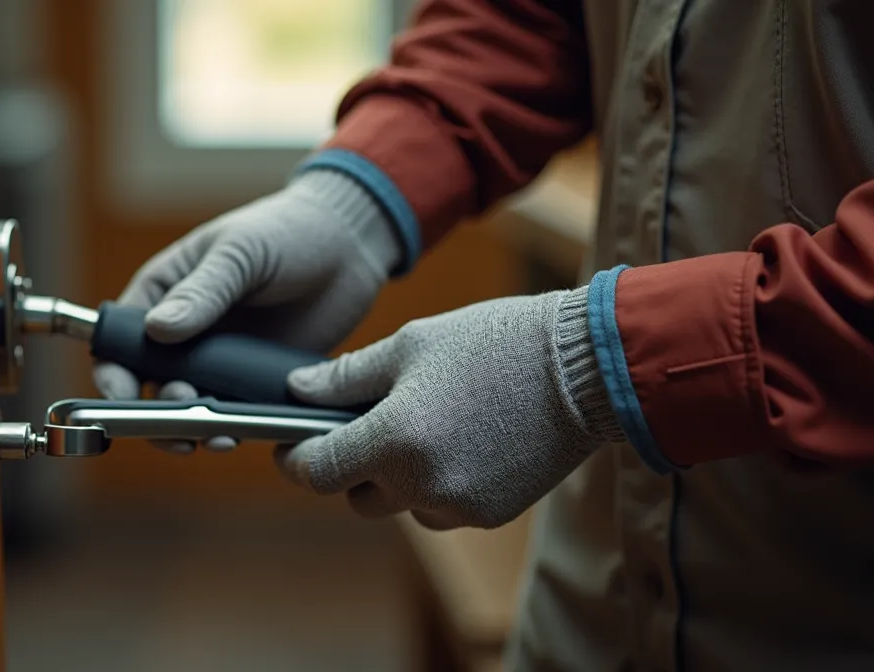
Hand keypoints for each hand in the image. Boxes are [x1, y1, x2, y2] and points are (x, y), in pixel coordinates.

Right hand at [93, 170, 401, 452]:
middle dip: (157, 411)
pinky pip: (233, 414)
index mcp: (165, 292)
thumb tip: (158, 330)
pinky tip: (240, 434)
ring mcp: (219, 360)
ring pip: (188, 408)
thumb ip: (202, 292)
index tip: (124, 393)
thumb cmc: (288, 229)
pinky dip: (231, 430)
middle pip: (147, 386)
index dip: (114, 372)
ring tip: (215, 435)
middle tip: (183, 420)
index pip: (119, 340)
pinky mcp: (253, 381)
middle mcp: (185, 332)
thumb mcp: (240, 253)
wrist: (350, 245)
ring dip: (192, 429)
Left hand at [274, 288, 624, 529]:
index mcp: (394, 439)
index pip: (316, 471)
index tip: (288, 444)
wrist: (586, 367)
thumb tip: (296, 391)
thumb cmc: (494, 343)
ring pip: (399, 506)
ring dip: (396, 478)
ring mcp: (458, 505)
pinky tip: (460, 440)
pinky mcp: (489, 514)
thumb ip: (346, 377)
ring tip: (424, 425)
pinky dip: (436, 484)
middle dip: (349, 466)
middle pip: (354, 496)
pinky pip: (440, 509)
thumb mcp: (410, 345)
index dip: (293, 459)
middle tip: (364, 424)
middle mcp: (422, 484)